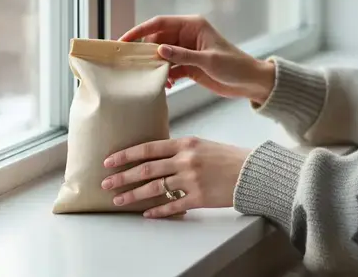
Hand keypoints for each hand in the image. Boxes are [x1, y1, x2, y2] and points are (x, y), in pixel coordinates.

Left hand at [101, 137, 250, 217]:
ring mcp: (191, 180)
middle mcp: (185, 160)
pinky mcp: (198, 198)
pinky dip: (158, 210)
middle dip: (123, 177)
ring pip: (155, 189)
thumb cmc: (228, 157)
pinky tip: (147, 213)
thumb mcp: (202, 144)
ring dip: (134, 195)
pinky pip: (172, 206)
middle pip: (146, 169)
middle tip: (106, 183)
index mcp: (185, 143)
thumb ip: (180, 150)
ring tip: (119, 200)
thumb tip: (156, 157)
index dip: (126, 155)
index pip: (148, 148)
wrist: (252, 172)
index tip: (110, 161)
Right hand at [120, 15, 274, 103]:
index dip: (140, 31)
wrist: (250, 82)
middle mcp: (187, 35)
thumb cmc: (234, 66)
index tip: (124, 41)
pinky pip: (169, 68)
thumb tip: (159, 50)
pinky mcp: (189, 65)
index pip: (159, 23)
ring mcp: (187, 50)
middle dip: (144, 51)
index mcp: (192, 25)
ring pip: (161, 55)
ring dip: (154, 66)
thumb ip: (183, 56)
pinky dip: (164, 76)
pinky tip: (166, 86)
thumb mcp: (208, 61)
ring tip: (147, 78)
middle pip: (157, 39)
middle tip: (130, 64)